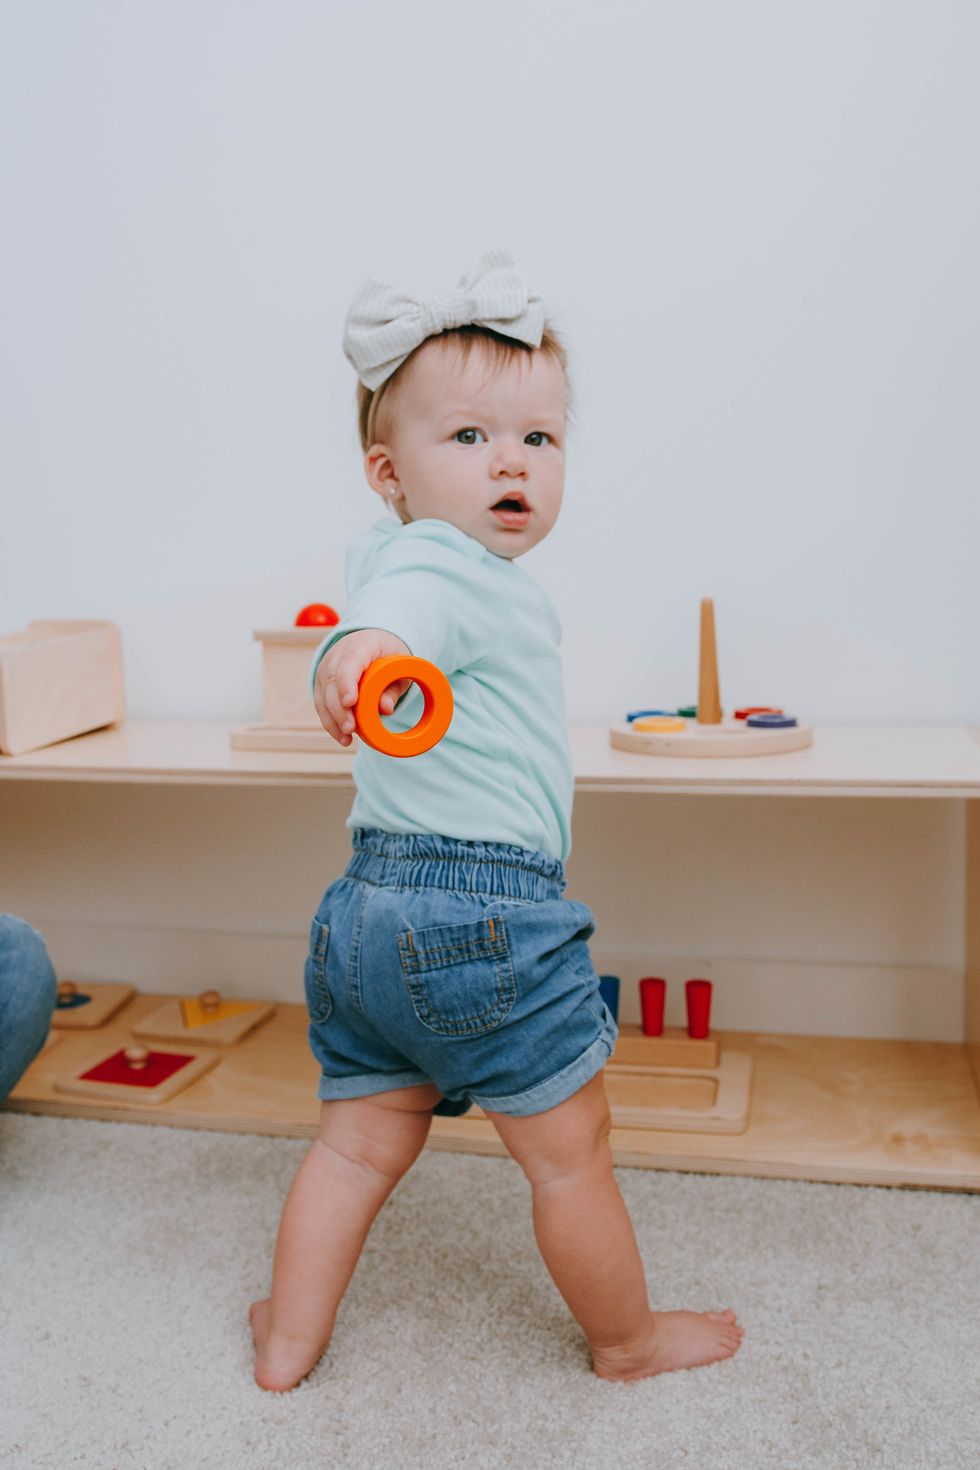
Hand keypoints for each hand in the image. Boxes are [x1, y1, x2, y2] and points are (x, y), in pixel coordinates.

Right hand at [313, 628, 412, 746]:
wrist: (372, 642)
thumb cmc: (388, 656)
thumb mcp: (399, 668)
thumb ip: (393, 688)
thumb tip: (386, 710)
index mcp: (360, 645)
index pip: (349, 662)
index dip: (347, 682)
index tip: (350, 702)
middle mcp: (337, 655)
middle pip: (332, 682)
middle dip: (339, 708)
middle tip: (350, 728)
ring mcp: (326, 669)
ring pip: (323, 695)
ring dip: (333, 720)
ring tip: (346, 739)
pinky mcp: (321, 684)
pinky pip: (321, 705)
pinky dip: (330, 722)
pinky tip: (342, 738)